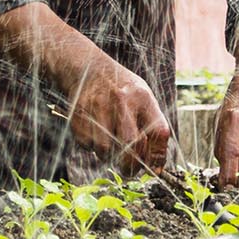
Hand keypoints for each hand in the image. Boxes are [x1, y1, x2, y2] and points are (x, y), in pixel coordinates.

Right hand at [63, 51, 170, 173]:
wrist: (88, 68)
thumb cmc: (122, 89)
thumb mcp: (143, 98)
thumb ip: (152, 128)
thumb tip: (156, 168)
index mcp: (142, 97)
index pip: (158, 133)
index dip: (158, 157)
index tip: (153, 169)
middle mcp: (121, 101)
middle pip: (131, 145)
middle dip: (131, 165)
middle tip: (129, 170)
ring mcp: (98, 107)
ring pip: (105, 150)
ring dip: (108, 155)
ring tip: (109, 143)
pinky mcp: (79, 115)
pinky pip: (87, 145)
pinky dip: (91, 146)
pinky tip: (94, 131)